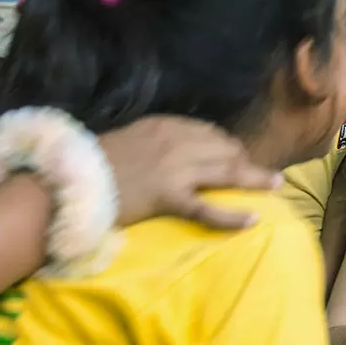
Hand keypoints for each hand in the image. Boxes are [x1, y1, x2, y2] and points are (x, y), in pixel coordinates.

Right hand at [99, 117, 279, 229]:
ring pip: (226, 172)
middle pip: (225, 149)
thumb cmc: (95, 163)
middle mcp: (175, 142)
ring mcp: (174, 169)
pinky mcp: (168, 197)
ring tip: (275, 184)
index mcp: (165, 125)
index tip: (238, 156)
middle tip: (261, 173)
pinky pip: (208, 208)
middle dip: (245, 161)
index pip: (210, 132)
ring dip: (254, 178)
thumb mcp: (131, 139)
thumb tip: (181, 149)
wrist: (69, 181)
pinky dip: (233, 215)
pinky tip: (254, 219)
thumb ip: (158, 141)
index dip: (228, 146)